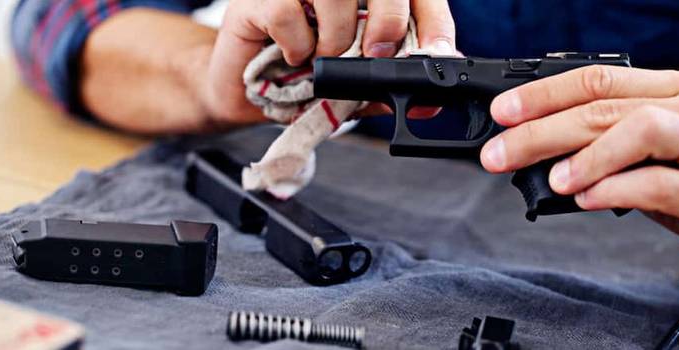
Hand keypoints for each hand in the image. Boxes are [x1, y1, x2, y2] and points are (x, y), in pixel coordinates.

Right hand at [200, 0, 455, 125]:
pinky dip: (296, 44)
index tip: (435, 55)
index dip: (433, 21)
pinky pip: (288, 14)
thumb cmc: (300, 77)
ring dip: (337, 39)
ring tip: (323, 58)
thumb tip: (428, 99)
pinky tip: (292, 53)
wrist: (242, 89)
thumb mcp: (353, 88)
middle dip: (390, 23)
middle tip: (378, 55)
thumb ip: (389, 88)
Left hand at [479, 65, 678, 282]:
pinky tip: (587, 199)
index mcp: (678, 91)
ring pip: (644, 130)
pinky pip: (664, 185)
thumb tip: (533, 147)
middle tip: (502, 152)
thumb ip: (606, 142)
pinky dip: (617, 189)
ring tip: (552, 178)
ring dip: (588, 153)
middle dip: (544, 129)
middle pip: (609, 107)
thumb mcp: (653, 154)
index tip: (502, 115)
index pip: (600, 79)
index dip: (543, 94)